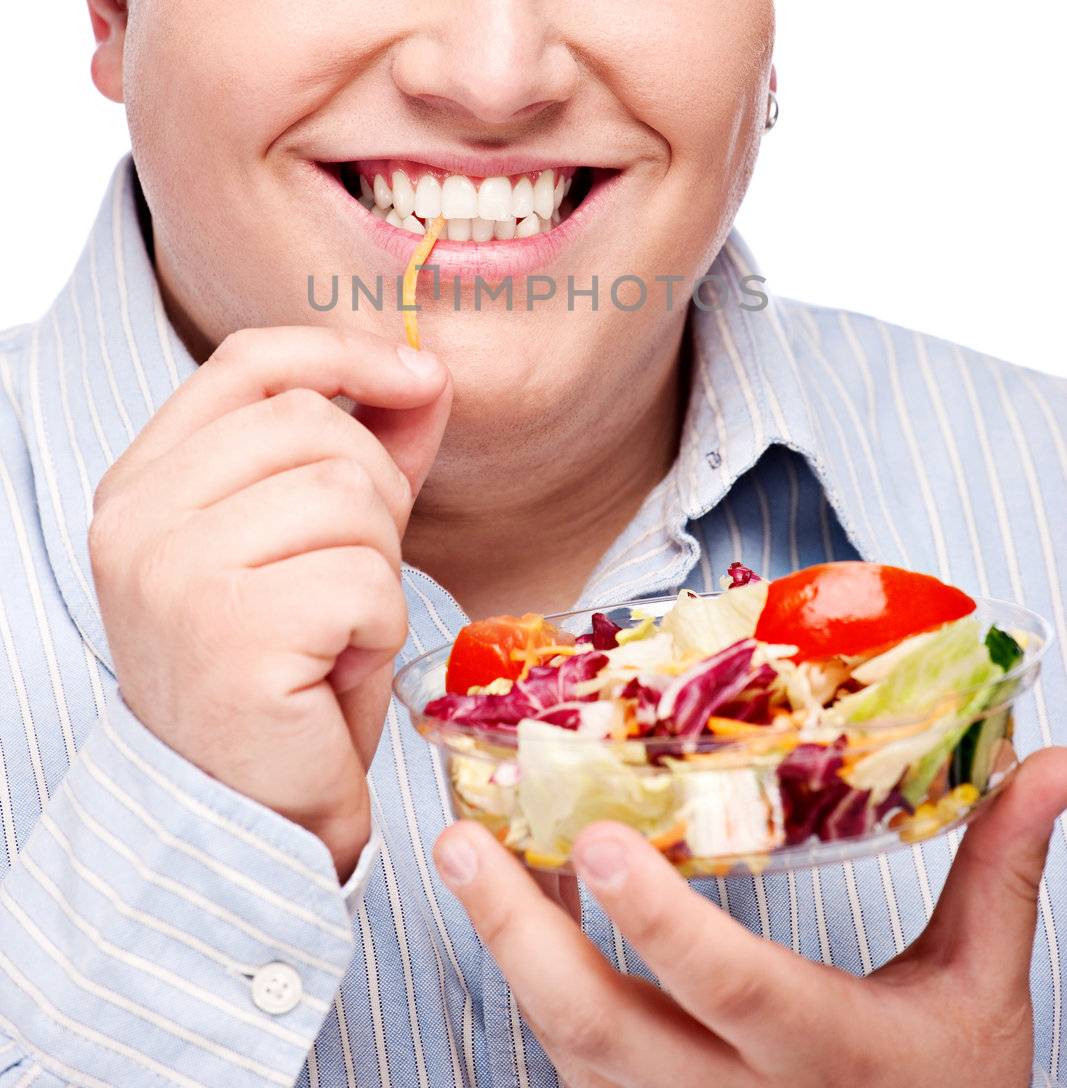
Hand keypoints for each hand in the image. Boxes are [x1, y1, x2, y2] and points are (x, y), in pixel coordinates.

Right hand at [90, 325, 450, 880]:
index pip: (248, 360)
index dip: (344, 352)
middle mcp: (137, 518)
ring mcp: (173, 573)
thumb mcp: (314, 538)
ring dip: (379, 570)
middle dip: (376, 494)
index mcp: (142, 481)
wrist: (245, 817)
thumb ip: (361, 449)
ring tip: (336, 632)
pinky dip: (380, 630)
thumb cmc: (283, 672)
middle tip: (351, 580)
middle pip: (316, 423)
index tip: (418, 375)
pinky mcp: (229, 633)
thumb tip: (426, 372)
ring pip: (350, 495)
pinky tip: (335, 673)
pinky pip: (368, 581)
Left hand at [434, 746, 1066, 1086]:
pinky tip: (521, 901)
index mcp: (833, 1057)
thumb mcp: (981, 991)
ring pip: (570, 1052)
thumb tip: (1058, 762)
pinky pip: (575, 1063)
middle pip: (603, 1034)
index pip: (735, 990)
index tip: (597, 840)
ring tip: (465, 852)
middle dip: (520, 937)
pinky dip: (538, 978)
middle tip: (459, 844)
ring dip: (510, 949)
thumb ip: (1002, 872)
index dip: (662, 923)